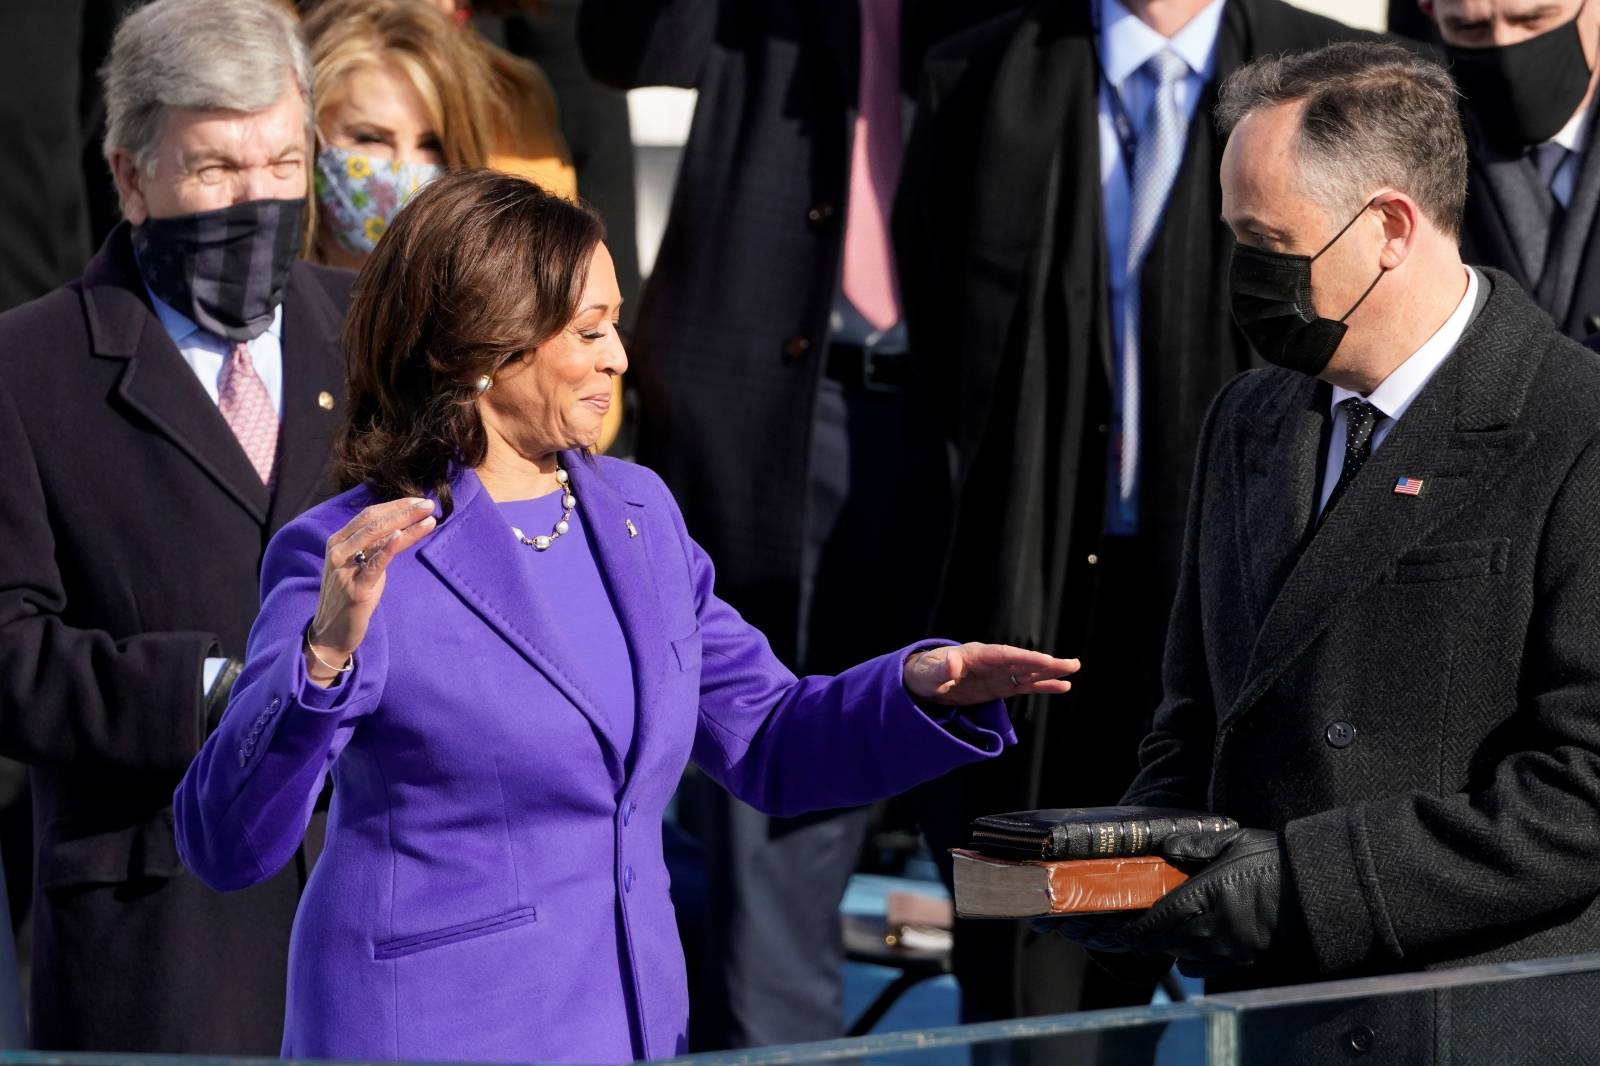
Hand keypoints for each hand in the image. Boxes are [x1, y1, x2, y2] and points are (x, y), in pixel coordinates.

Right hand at [305, 498, 436, 684]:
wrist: (331, 633)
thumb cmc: (350, 597)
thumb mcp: (361, 566)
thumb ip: (374, 548)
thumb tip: (400, 529)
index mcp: (339, 542)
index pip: (368, 515)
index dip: (395, 505)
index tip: (418, 500)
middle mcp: (338, 550)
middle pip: (373, 521)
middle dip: (403, 510)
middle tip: (429, 503)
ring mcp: (344, 568)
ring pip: (375, 537)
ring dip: (405, 523)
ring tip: (429, 516)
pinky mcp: (355, 588)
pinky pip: (374, 563)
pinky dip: (389, 547)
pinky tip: (403, 534)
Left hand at [902, 643, 1078, 705]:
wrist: (920, 681)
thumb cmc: (921, 673)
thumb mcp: (926, 673)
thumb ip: (940, 669)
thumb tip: (952, 662)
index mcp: (975, 654)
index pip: (1005, 656)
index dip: (1025, 659)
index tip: (1046, 661)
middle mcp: (990, 662)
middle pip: (1022, 661)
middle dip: (1046, 663)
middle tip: (1072, 664)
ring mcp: (995, 674)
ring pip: (1027, 673)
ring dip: (1050, 673)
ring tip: (1074, 670)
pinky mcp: (997, 687)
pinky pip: (1023, 686)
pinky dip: (1041, 686)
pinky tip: (1061, 687)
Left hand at [1111, 827, 1298, 976]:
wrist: (1316, 890)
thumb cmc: (1274, 861)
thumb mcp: (1233, 841)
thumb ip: (1195, 845)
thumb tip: (1164, 848)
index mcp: (1206, 895)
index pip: (1158, 920)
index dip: (1134, 930)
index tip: (1118, 933)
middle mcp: (1213, 926)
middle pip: (1165, 941)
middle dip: (1144, 940)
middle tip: (1128, 937)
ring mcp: (1229, 946)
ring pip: (1183, 955)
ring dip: (1166, 948)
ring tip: (1155, 939)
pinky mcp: (1245, 959)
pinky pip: (1207, 968)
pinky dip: (1190, 962)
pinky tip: (1185, 953)